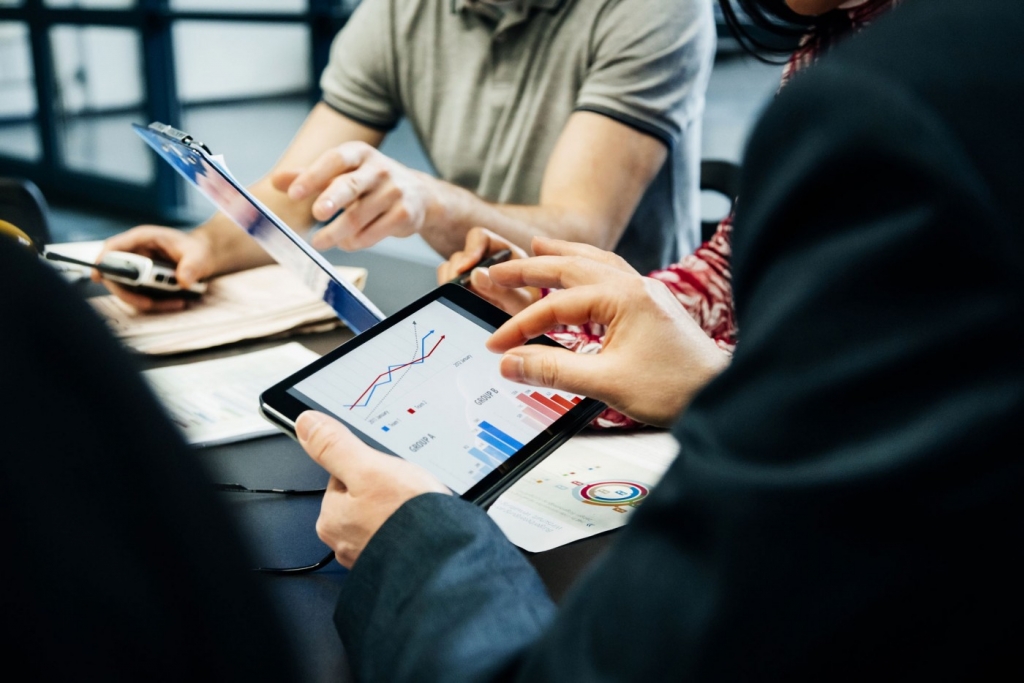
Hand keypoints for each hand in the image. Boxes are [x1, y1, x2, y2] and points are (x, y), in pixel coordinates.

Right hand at [93, 226, 214, 311]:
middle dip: (128, 291)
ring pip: (127, 289)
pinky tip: (176, 302)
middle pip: (115, 273)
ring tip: (175, 302)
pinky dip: (155, 303)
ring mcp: (137, 269)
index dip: (102, 260)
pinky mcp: (143, 283)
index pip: (114, 247)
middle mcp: (136, 253)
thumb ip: (192, 266)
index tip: (98, 275)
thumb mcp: (198, 255)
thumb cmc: (197, 250)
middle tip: (147, 303)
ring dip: (145, 301)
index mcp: (143, 238)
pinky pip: (140, 296)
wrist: (204, 258)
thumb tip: (183, 281)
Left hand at [272, 142, 437, 251]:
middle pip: (350, 185)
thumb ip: (310, 176)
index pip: (334, 160)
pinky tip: (347, 242)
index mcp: (360, 153)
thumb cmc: (370, 182)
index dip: (313, 175)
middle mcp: (379, 169)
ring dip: (335, 233)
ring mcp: (394, 192)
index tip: (293, 193)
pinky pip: (373, 233)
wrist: (418, 195)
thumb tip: (276, 180)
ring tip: (320, 242)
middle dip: (332, 200)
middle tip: (317, 213)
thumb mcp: (342, 172)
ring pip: (358, 217)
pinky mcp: (404, 214)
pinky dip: (355, 242)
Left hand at [297, 411, 450, 568]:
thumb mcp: (369, 468)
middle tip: (405, 489)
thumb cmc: (405, 519)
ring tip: (418, 507)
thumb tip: (306, 424)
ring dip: (399, 510)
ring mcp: (370, 554)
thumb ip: (335, 446)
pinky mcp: (394, 561)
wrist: (444, 558)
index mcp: (331, 518)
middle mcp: (345, 542)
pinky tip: (424, 524)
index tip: (384, 470)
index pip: (342, 476)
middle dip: (385, 490)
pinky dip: (410, 528)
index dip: (368, 466)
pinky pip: (399, 535)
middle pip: (363, 497)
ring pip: (382, 516)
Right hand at [436, 228, 535, 313]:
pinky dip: (448, 294)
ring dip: (450, 285)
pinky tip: (458, 305)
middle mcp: (485, 260)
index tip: (464, 269)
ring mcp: (471, 274)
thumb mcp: (522, 303)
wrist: (526, 327)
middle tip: (456, 292)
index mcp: (504, 253)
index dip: (470, 250)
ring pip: (449, 270)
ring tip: (459, 301)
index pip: (480, 238)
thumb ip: (503, 291)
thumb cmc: (531, 310)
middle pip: (460, 256)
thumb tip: (475, 275)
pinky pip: (446, 286)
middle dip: (455, 274)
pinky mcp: (462, 289)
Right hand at [485, 256, 729, 426]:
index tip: (496, 347)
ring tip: (537, 245)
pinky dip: (589, 264)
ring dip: (562, 253)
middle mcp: (635, 286)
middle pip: (572, 265)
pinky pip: (613, 272)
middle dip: (530, 267)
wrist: (720, 394)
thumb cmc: (675, 388)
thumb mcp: (606, 382)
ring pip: (595, 260)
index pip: (556, 306)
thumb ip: (553, 370)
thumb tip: (510, 364)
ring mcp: (646, 292)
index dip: (520, 326)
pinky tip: (583, 269)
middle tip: (496, 270)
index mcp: (623, 298)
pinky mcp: (653, 305)